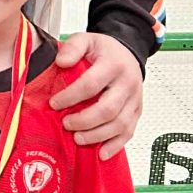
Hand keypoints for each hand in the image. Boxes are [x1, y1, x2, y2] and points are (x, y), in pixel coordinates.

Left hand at [50, 33, 142, 158]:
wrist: (128, 52)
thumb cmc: (104, 50)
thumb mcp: (86, 39)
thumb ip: (72, 47)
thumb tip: (61, 62)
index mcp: (113, 64)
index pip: (91, 84)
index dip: (71, 96)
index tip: (54, 103)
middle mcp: (127, 83)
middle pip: (107, 109)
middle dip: (84, 121)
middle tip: (66, 124)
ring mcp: (135, 99)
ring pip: (119, 125)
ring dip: (97, 136)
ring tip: (78, 138)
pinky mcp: (137, 111)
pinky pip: (129, 132)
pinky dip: (115, 145)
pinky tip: (102, 153)